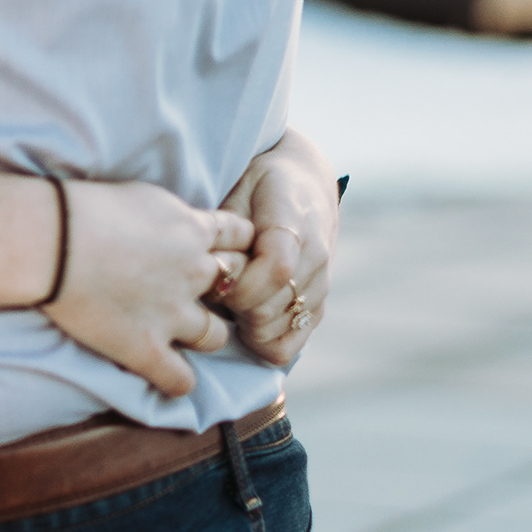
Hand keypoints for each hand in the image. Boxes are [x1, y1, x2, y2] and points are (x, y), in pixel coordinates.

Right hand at [41, 180, 253, 398]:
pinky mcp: (149, 349)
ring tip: (181, 334)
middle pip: (237, 286)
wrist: (53, 241)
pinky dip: (176, 380)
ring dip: (204, 335)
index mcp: (192, 229)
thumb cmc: (84, 206)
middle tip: (195, 291)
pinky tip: (163, 373)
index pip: (239, 236)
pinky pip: (181, 380)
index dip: (233, 246)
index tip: (215, 251)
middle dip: (223, 289)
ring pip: (217, 337)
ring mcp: (175, 314)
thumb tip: (176, 224)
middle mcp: (194, 272)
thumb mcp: (143, 194)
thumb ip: (171, 215)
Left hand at [217, 128, 338, 368]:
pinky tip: (245, 319)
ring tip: (233, 298)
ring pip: (276, 333)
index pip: (276, 270)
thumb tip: (211, 270)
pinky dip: (261, 341)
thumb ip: (227, 232)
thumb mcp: (239, 192)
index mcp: (295, 225)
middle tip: (218, 287)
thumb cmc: (261, 187)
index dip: (239, 283)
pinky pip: (288, 346)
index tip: (216, 276)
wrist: (306, 185)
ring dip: (244, 323)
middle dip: (232, 305)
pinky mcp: (318, 308)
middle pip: (268, 310)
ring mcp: (320, 288)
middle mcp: (315, 260)